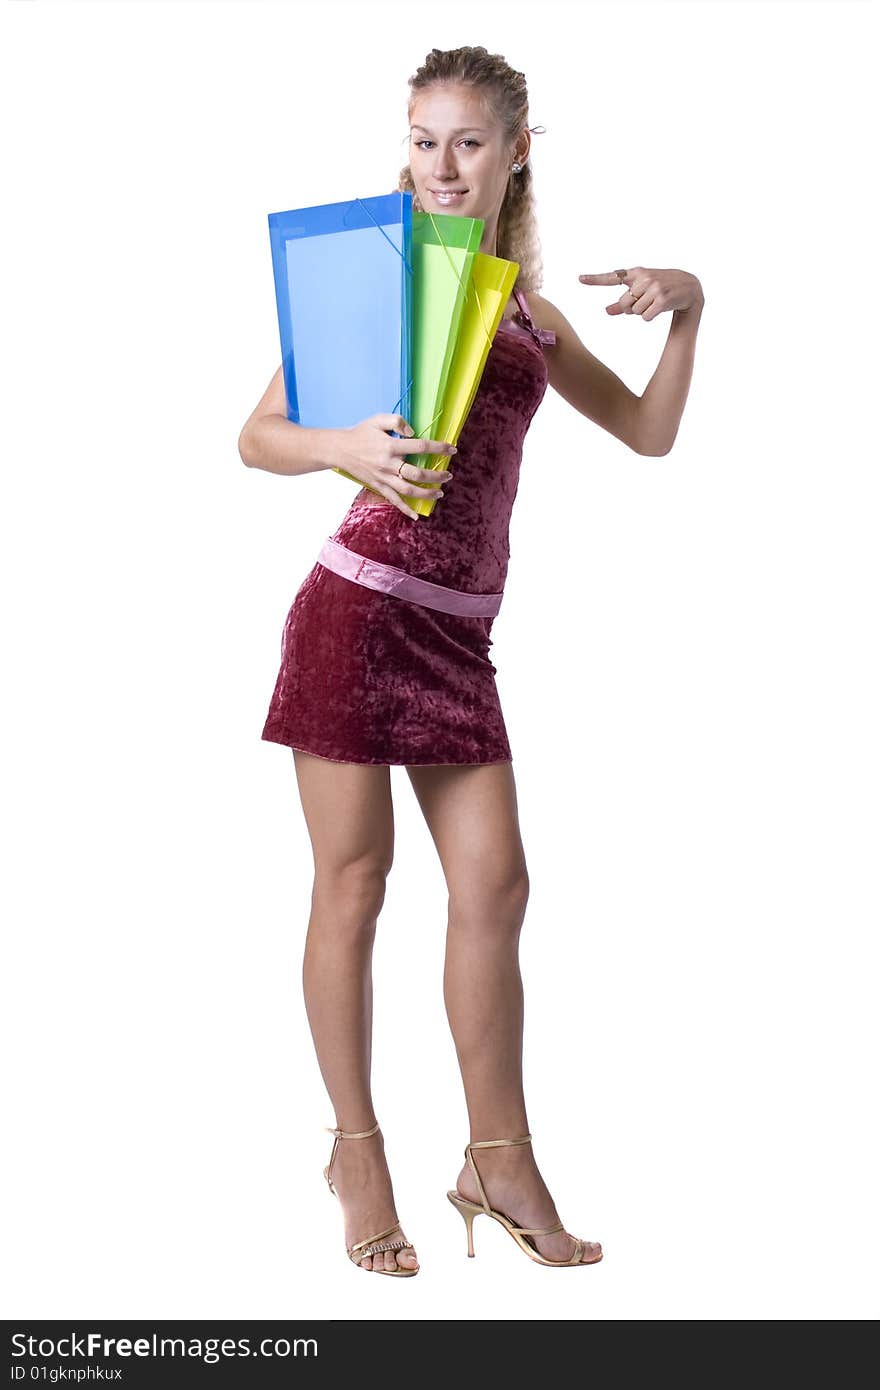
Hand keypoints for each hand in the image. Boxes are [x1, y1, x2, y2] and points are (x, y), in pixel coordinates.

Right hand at [336, 414, 455, 519]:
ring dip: (426, 493)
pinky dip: (405, 509)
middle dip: (436, 476)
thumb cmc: (361, 433)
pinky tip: (416, 516)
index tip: (452, 449)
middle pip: (417, 474)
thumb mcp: (378, 419)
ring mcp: (384, 478)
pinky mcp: (379, 486)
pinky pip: (394, 500)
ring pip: (408, 490)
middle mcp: (389, 464)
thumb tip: (413, 433)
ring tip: (440, 492)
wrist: (340, 449)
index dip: (438, 448)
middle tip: (448, 475)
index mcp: (391, 446)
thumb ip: (397, 422)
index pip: (420, 447)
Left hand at [578, 267, 703, 320]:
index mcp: (637, 273)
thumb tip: (605, 311)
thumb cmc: (662, 290)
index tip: (579, 279)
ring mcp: (654, 287)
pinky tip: (662, 308)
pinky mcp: (662, 298)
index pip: (612, 277)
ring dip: (643, 313)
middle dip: (632, 309)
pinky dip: (651, 317)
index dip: (595, 279)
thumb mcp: (643, 292)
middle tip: (647, 302)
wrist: (690, 287)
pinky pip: (645, 318)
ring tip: (657, 302)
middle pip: (624, 304)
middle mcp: (644, 277)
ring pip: (634, 312)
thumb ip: (623, 302)